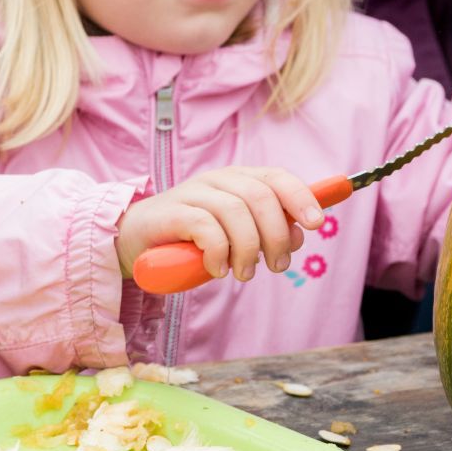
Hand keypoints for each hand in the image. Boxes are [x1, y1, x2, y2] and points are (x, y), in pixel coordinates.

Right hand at [115, 166, 323, 282]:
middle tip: (276, 266)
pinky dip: (219, 252)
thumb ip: (265, 230)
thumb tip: (299, 234)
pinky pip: (205, 227)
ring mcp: (191, 193)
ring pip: (235, 212)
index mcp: (236, 180)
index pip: (276, 177)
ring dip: (249, 249)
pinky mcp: (170, 212)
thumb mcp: (234, 233)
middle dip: (276, 235)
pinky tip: (217, 269)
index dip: (300, 197)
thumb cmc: (190, 239)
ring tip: (245, 273)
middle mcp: (216, 180)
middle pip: (260, 196)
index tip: (316, 224)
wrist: (135, 241)